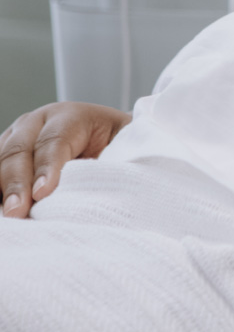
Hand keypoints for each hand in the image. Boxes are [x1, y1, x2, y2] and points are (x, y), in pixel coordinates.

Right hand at [0, 102, 130, 217]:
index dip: (48, 167)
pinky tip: (2, 210)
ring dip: (2, 188)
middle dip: (16, 183)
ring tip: (6, 216)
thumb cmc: (116, 143)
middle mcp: (38, 122)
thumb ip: (117, 155)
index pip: (54, 140)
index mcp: (71, 116)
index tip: (43, 193)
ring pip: (0, 160)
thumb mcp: (124, 143)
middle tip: (17, 212)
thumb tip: (110, 179)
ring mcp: (16, 137)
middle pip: (19, 150)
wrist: (103, 137)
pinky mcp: (4, 155)